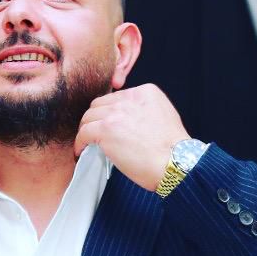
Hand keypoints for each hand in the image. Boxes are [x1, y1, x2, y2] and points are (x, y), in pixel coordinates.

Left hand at [73, 84, 189, 192]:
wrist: (176, 163)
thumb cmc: (172, 150)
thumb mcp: (163, 116)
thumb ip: (144, 111)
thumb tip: (125, 122)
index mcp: (146, 92)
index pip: (117, 98)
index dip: (110, 114)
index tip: (108, 126)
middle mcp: (130, 98)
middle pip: (100, 105)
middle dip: (96, 120)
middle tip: (94, 135)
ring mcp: (116, 112)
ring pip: (89, 117)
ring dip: (86, 131)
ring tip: (87, 144)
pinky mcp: (106, 129)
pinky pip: (84, 133)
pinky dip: (80, 143)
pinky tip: (81, 151)